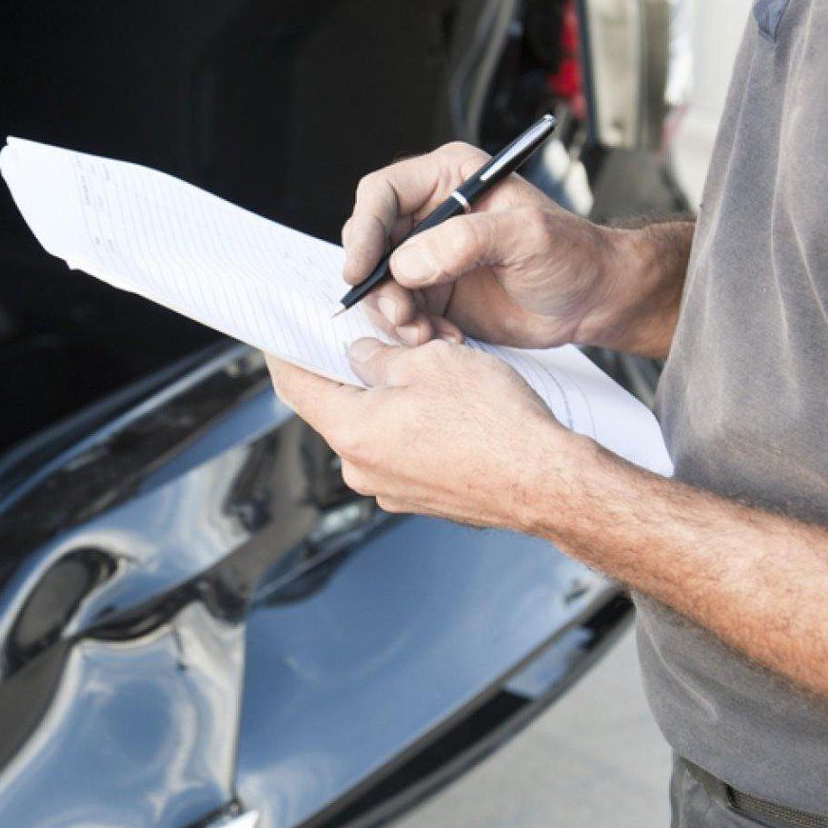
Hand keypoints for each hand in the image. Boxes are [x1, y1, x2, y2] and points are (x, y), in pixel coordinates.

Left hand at [267, 339, 575, 527]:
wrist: (548, 482)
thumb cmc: (495, 423)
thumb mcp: (429, 361)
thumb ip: (380, 356)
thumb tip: (361, 356)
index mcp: (352, 432)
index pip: (294, 385)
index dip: (285, 350)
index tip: (279, 330)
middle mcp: (361, 470)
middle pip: (336, 406)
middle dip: (352, 369)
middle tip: (375, 336)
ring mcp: (391, 489)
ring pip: (374, 427)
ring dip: (389, 396)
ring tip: (428, 369)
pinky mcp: (421, 497)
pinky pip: (402, 450)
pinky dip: (412, 423)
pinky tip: (447, 405)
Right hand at [339, 141, 689, 356]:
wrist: (595, 299)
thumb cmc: (574, 254)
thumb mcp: (528, 237)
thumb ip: (466, 241)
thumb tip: (406, 263)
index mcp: (449, 180)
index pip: (382, 195)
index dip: (363, 230)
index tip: (361, 270)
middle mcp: (431, 216)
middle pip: (371, 244)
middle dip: (378, 285)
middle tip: (402, 316)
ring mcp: (429, 258)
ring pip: (381, 286)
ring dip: (396, 317)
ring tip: (429, 336)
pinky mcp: (434, 295)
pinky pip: (402, 316)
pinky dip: (415, 334)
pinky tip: (448, 341)